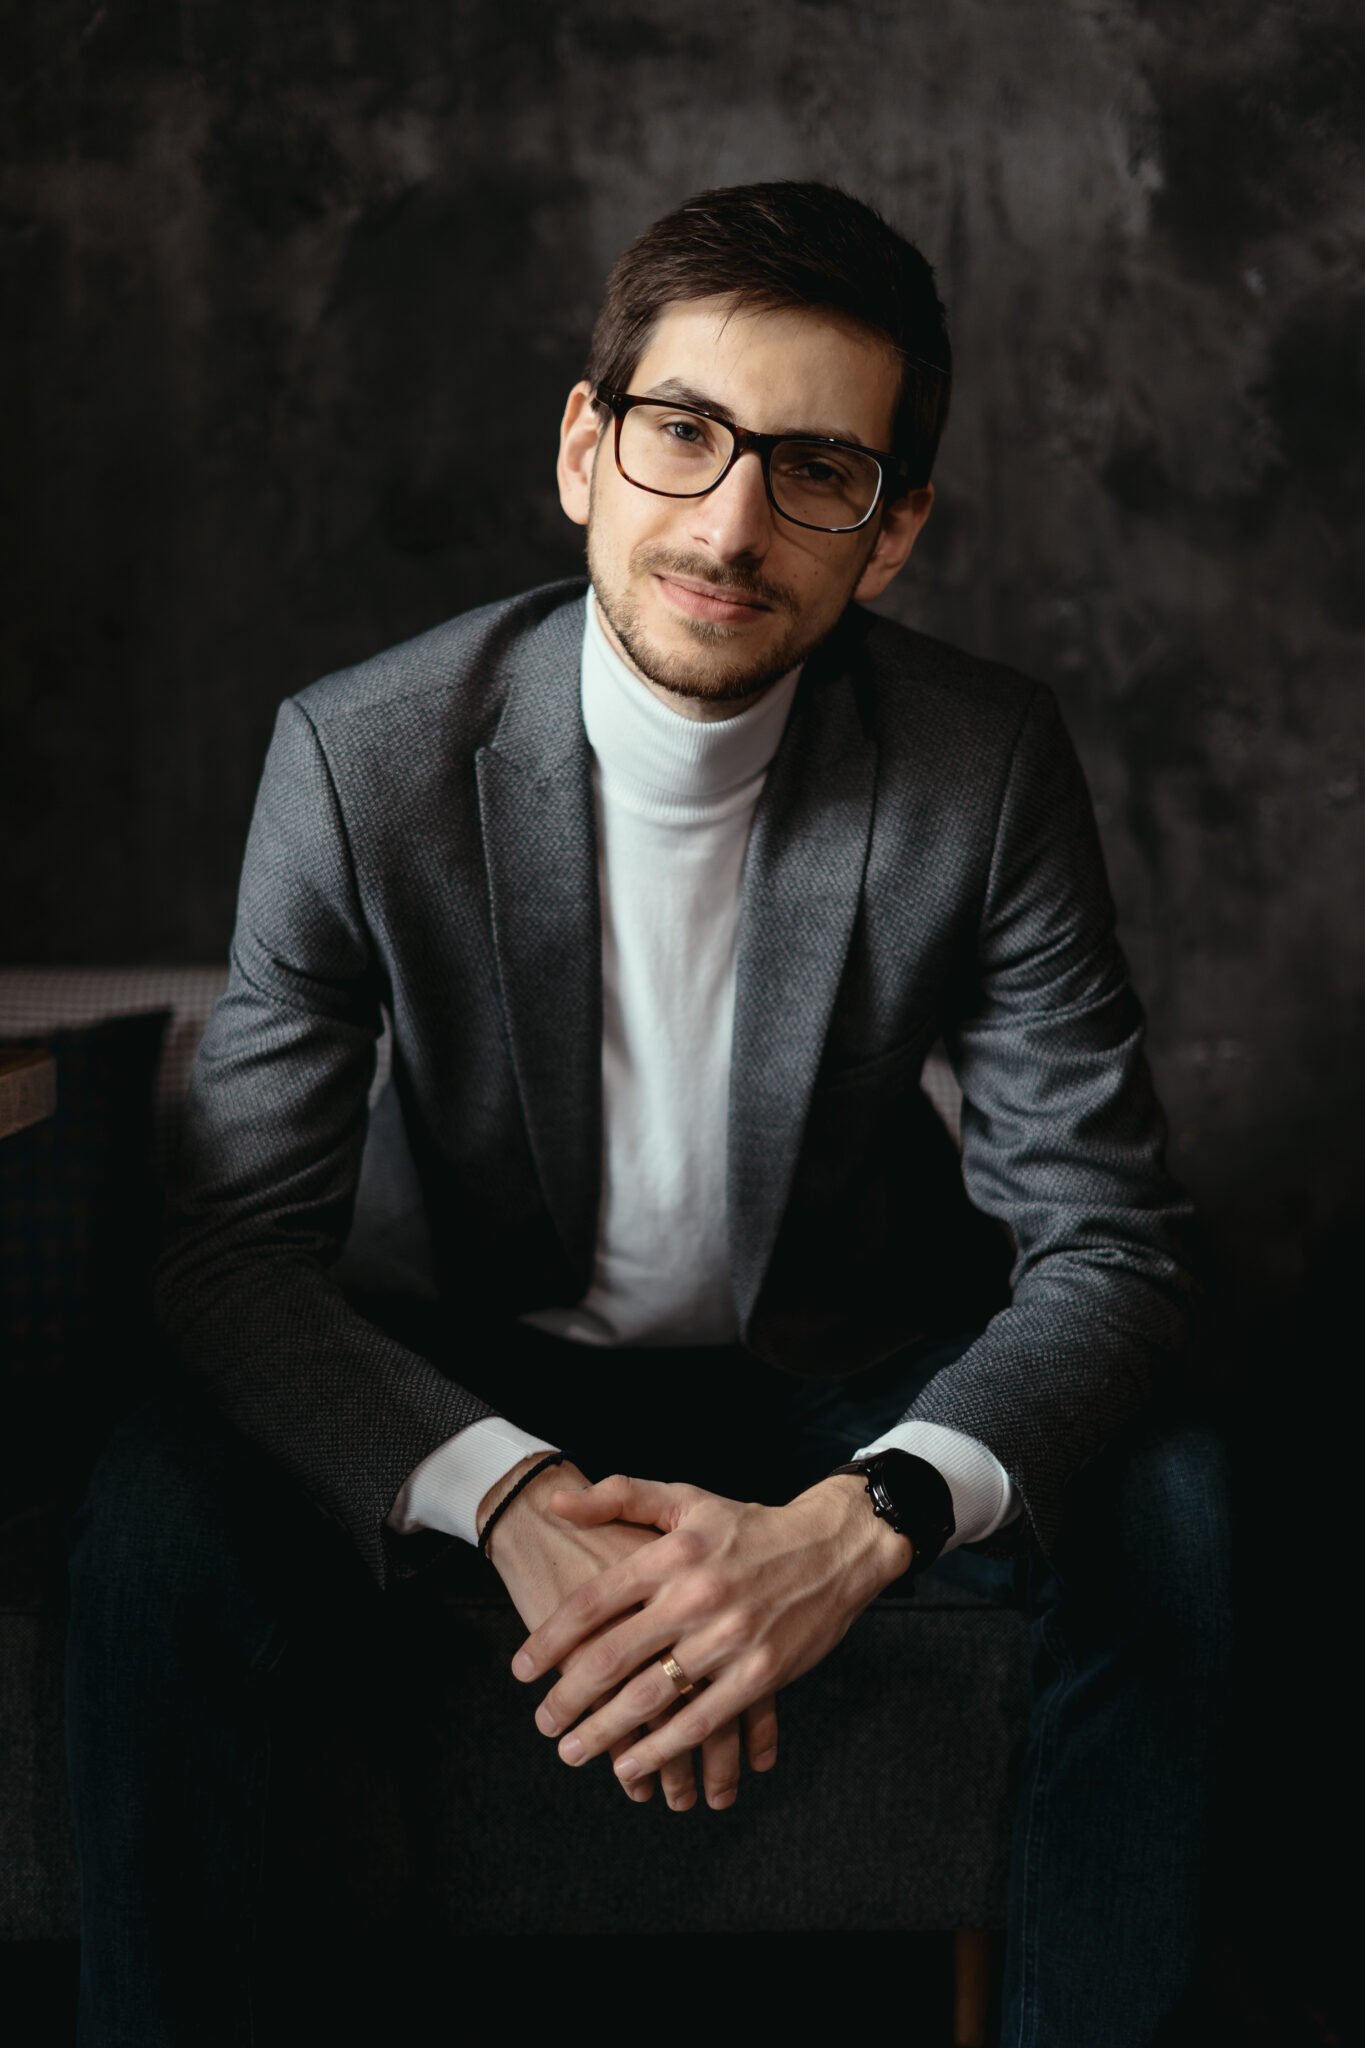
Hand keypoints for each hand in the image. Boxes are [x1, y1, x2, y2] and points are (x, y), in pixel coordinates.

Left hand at [511, 1470, 912, 1790]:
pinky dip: (662, 1749)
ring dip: (604, 1732)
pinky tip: (631, 1766)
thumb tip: (555, 1501)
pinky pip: (700, 1721)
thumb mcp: (686, 1500)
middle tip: (542, 1723)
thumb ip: (619, 1497)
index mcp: (671, 1554)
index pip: (593, 1602)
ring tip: (573, 1751)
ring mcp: (729, 1638)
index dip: (550, 1640)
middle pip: (612, 1657)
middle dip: (568, 1698)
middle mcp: (695, 1596)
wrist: (832, 1548)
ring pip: (650, 1696)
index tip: (522, 1670)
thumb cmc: (748, 1526)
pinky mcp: (760, 1674)